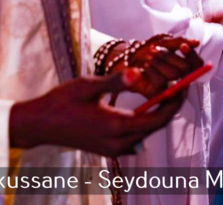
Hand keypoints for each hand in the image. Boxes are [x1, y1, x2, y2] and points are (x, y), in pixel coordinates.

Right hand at [9, 70, 186, 156]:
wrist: (38, 124)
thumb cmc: (61, 102)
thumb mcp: (88, 85)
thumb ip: (116, 80)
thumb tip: (137, 73)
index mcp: (117, 126)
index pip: (158, 118)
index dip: (175, 102)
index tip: (184, 86)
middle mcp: (118, 143)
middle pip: (155, 126)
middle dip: (168, 107)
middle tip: (177, 87)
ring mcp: (112, 149)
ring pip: (145, 133)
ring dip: (155, 115)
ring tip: (162, 93)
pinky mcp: (107, 150)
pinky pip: (134, 138)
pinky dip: (142, 123)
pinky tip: (142, 108)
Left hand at [128, 37, 204, 98]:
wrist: (127, 60)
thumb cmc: (147, 51)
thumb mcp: (163, 43)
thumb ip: (179, 42)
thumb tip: (197, 42)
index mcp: (183, 65)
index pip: (197, 64)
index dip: (192, 55)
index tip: (183, 46)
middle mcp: (179, 77)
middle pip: (186, 69)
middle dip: (169, 57)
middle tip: (153, 49)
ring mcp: (170, 86)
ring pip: (174, 75)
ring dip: (159, 63)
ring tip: (148, 57)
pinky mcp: (158, 94)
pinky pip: (161, 82)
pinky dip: (152, 70)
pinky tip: (145, 66)